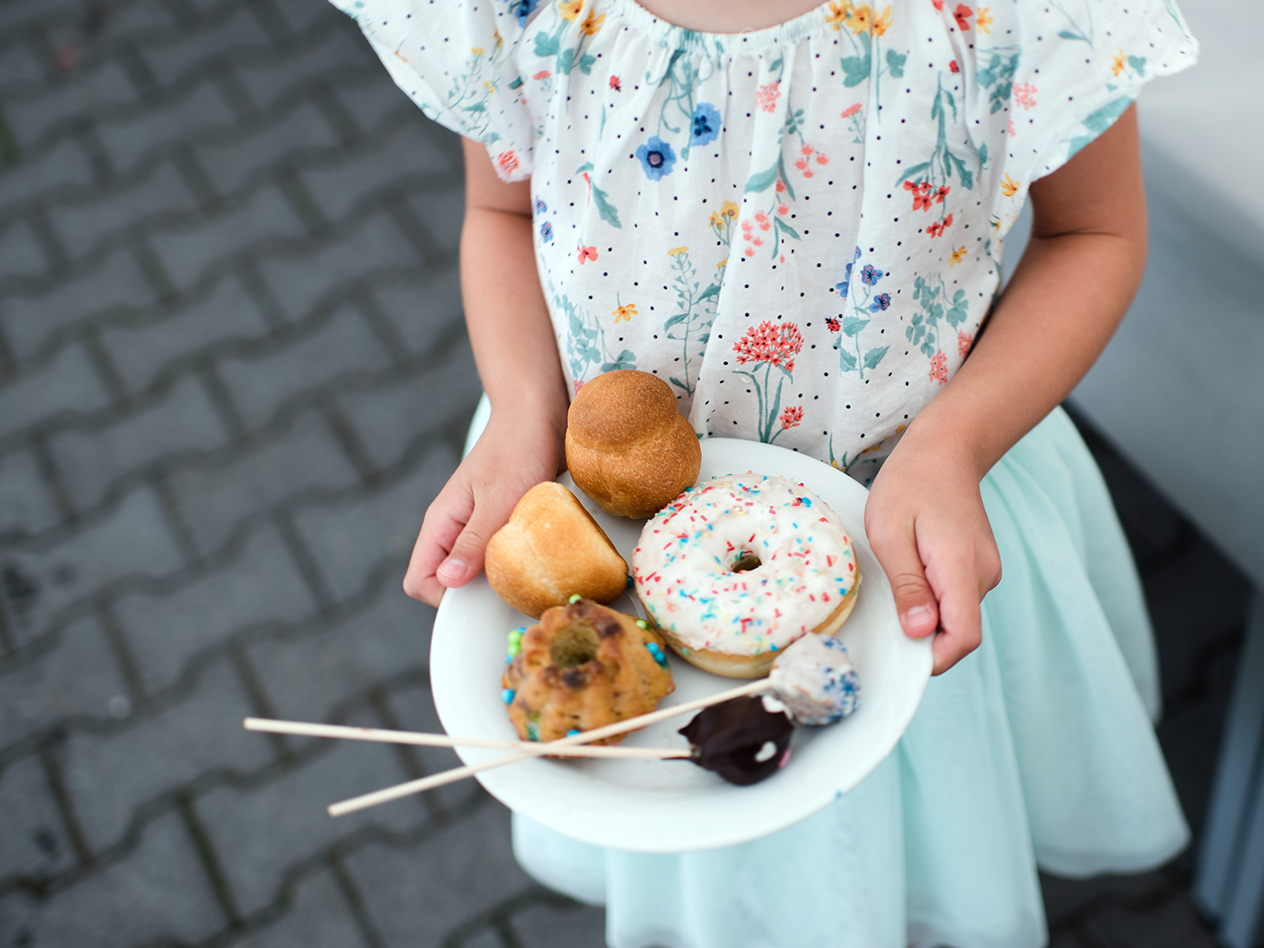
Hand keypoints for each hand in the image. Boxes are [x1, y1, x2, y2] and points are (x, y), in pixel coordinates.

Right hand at [403, 411, 564, 605]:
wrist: (537, 416)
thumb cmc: (517, 449)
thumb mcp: (498, 499)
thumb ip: (473, 541)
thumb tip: (448, 580)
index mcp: (441, 523)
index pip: (420, 581)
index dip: (445, 597)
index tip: (480, 591)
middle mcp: (452, 529)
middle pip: (443, 582)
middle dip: (472, 591)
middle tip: (508, 581)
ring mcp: (473, 527)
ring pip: (470, 571)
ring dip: (494, 575)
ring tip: (522, 563)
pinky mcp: (496, 524)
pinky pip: (493, 556)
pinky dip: (510, 560)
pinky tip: (531, 551)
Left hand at [863, 437, 1001, 674]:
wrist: (945, 450)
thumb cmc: (911, 483)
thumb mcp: (890, 532)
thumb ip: (908, 585)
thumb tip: (920, 632)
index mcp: (961, 567)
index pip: (963, 637)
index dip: (933, 657)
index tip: (901, 653)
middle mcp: (983, 574)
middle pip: (959, 631)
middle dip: (924, 635)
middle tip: (888, 606)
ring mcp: (985, 570)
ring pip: (957, 616)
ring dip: (927, 613)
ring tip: (900, 574)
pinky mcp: (979, 566)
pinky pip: (957, 599)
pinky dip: (934, 598)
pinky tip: (913, 569)